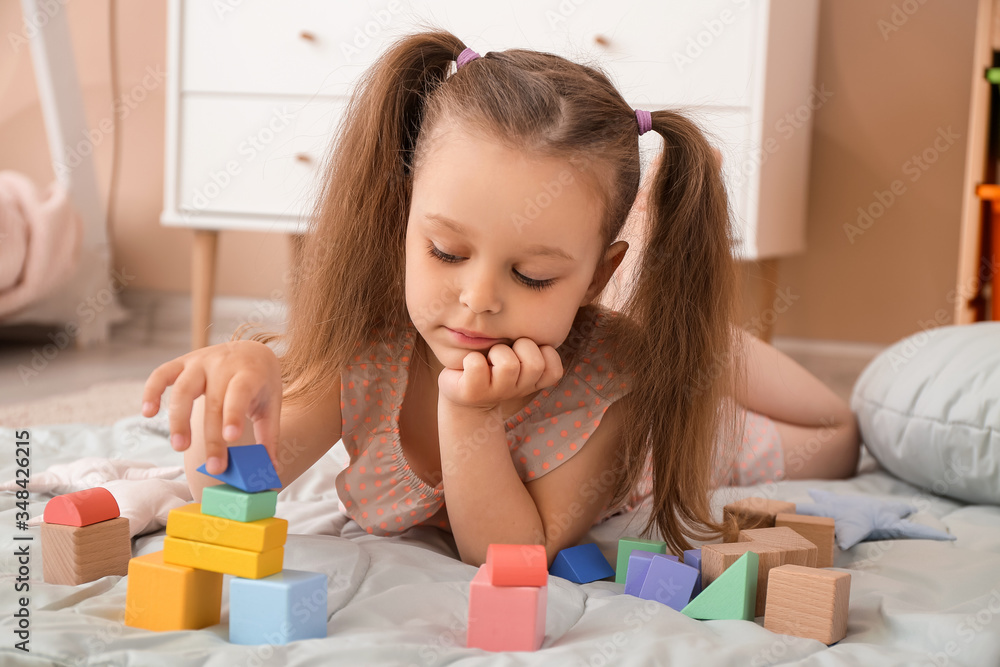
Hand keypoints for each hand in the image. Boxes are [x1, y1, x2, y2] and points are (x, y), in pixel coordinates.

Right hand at [140, 340, 281, 474]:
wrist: (251, 352)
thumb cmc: (260, 385)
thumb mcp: (271, 405)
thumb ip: (269, 437)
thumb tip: (270, 471)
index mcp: (249, 373)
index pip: (239, 393)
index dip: (234, 414)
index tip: (232, 437)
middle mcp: (223, 364)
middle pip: (213, 402)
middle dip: (211, 437)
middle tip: (214, 468)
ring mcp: (200, 361)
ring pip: (182, 389)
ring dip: (178, 419)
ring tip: (180, 447)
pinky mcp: (181, 363)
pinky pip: (161, 374)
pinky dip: (151, 391)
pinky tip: (148, 413)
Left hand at [437, 338, 563, 412]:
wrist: (461, 395)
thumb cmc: (493, 363)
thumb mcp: (518, 350)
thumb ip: (531, 336)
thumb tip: (545, 301)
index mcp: (532, 381)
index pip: (554, 371)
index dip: (543, 354)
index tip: (525, 351)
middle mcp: (517, 390)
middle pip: (535, 364)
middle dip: (520, 347)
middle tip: (504, 351)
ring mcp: (495, 394)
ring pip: (508, 365)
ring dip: (496, 352)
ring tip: (488, 356)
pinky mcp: (472, 393)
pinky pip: (476, 365)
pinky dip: (472, 358)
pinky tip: (469, 364)